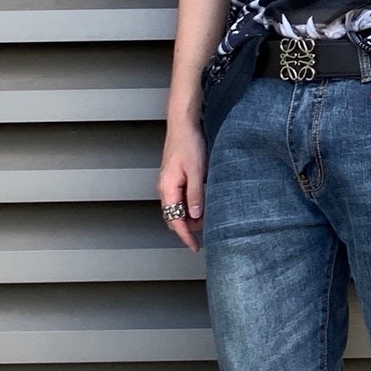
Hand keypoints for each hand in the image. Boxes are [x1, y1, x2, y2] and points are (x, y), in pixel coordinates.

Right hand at [158, 114, 207, 252]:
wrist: (183, 123)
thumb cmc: (189, 144)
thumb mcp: (196, 171)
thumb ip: (195, 195)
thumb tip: (195, 217)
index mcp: (167, 189)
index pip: (175, 220)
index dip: (185, 236)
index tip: (195, 247)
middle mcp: (164, 188)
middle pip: (173, 217)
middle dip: (187, 229)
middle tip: (205, 233)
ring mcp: (168, 183)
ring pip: (176, 209)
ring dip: (189, 218)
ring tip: (206, 218)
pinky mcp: (174, 178)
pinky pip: (179, 199)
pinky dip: (189, 207)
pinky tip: (201, 205)